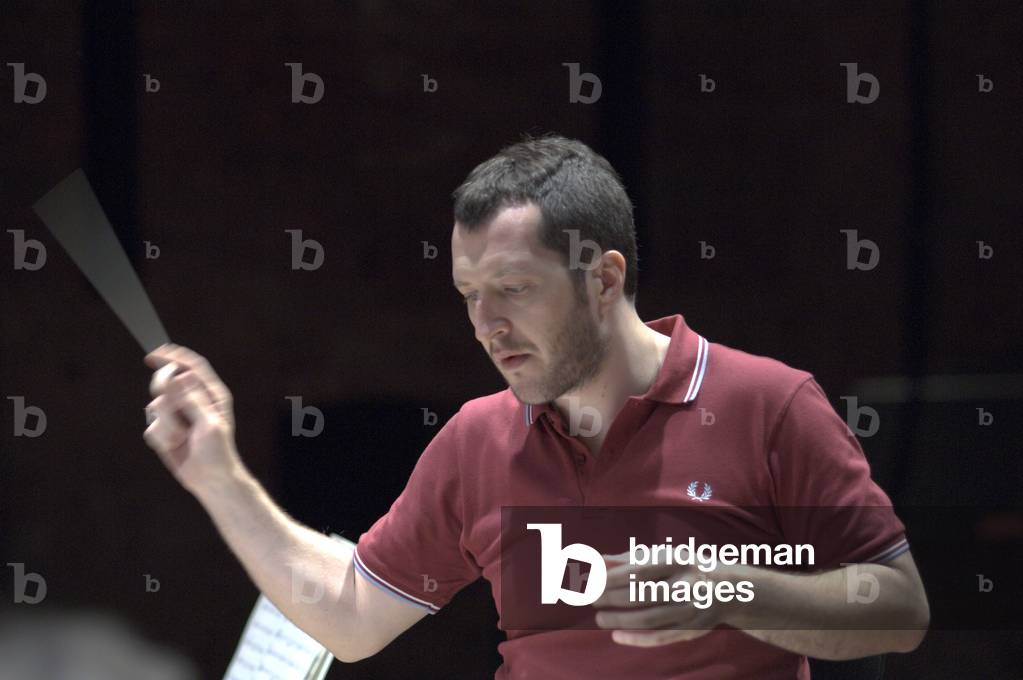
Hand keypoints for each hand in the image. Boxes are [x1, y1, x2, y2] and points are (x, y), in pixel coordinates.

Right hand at [143, 343, 241, 497]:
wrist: (210, 480)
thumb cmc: (218, 452)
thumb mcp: (209, 424)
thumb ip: (192, 400)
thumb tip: (178, 376)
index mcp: (211, 394)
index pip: (191, 366)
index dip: (173, 357)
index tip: (154, 354)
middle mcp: (193, 401)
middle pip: (167, 380)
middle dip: (164, 393)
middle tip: (172, 408)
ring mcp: (178, 415)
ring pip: (156, 405)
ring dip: (167, 425)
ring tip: (182, 438)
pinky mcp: (166, 430)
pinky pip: (151, 426)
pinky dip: (161, 437)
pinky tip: (175, 446)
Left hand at [592, 553, 729, 645]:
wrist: (727, 587)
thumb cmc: (681, 567)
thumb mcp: (660, 556)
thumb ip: (628, 559)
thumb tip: (596, 561)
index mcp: (677, 560)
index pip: (639, 570)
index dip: (612, 578)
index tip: (591, 581)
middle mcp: (687, 584)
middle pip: (643, 595)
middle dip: (612, 598)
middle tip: (592, 599)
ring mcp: (691, 609)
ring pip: (650, 619)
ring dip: (620, 620)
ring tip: (600, 618)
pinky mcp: (692, 630)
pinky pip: (661, 638)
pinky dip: (637, 639)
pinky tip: (617, 635)